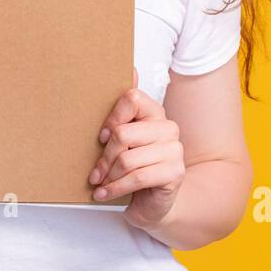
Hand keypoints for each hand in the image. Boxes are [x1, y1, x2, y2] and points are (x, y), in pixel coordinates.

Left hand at [88, 67, 185, 230]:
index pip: (132, 98)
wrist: (154, 202)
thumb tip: (130, 68)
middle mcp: (168, 127)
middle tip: (95, 172)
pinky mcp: (175, 172)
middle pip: (123, 133)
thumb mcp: (123, 139)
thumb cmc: (134, 167)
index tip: (101, 137)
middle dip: (104, 157)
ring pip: (127, 158)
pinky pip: (137, 177)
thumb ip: (124, 108)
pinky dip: (116, 188)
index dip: (111, 119)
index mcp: (155, 112)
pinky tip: (105, 194)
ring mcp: (175, 149)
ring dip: (108, 176)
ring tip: (100, 184)